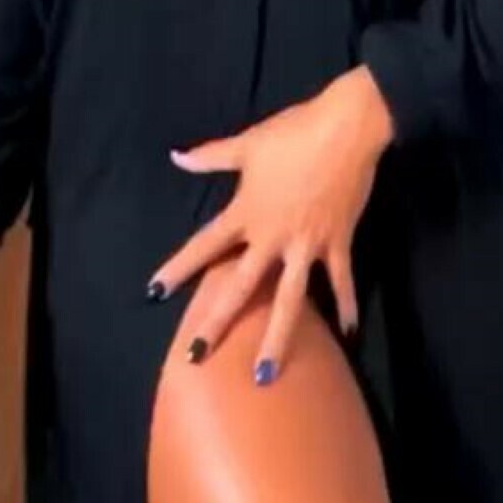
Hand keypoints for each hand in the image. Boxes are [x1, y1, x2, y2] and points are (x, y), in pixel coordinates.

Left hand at [149, 67, 395, 383]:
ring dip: (276, 338)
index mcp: (247, 212)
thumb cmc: (293, 133)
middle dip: (217, 322)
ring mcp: (306, 245)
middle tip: (197, 358)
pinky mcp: (337, 243)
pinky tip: (349, 334)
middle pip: (239, 286)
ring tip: (264, 374)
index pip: (204, 245)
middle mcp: (272, 237)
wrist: (346, 127)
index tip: (154, 292)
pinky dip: (347, 305)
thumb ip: (210, 156)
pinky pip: (342, 281)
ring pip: (290, 300)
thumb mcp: (247, 144)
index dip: (178, 268)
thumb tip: (176, 156)